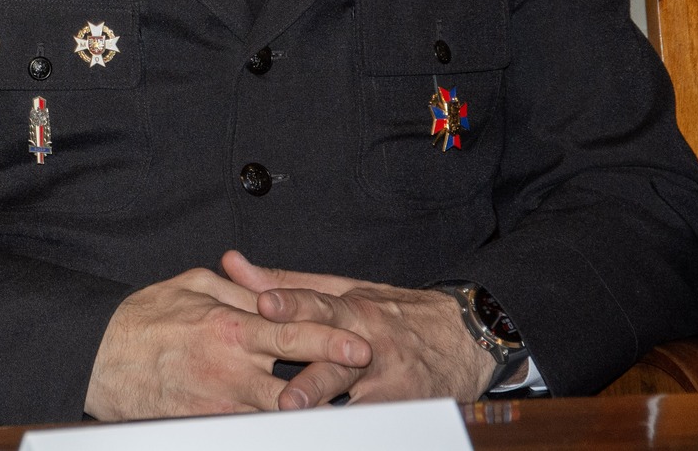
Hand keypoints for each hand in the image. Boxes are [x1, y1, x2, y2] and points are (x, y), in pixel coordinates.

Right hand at [84, 265, 371, 420]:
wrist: (96, 358)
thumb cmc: (141, 319)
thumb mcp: (190, 286)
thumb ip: (237, 288)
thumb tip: (269, 288)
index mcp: (231, 327)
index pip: (296, 334)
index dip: (334, 341)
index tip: (361, 346)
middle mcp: (233, 369)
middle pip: (300, 384)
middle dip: (333, 387)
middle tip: (360, 388)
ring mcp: (222, 404)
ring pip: (281, 415)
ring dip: (304, 411)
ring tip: (327, 410)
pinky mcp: (208, 426)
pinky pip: (250, 429)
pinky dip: (269, 424)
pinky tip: (280, 418)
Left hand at [222, 251, 494, 408]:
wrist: (465, 336)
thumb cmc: (393, 311)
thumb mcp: (344, 289)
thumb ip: (285, 283)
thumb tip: (232, 264)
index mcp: (351, 308)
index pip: (317, 304)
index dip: (291, 304)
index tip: (265, 305)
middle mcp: (369, 342)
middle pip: (335, 358)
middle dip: (311, 379)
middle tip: (285, 398)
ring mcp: (388, 378)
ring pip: (355, 398)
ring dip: (330, 411)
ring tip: (303, 421)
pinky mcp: (404, 405)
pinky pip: (375, 420)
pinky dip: (356, 426)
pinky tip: (333, 434)